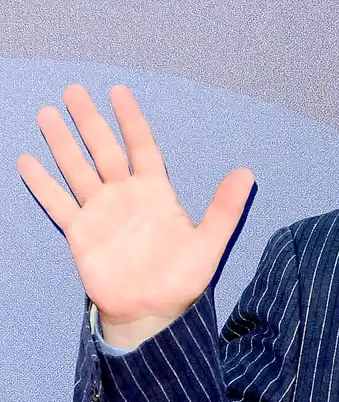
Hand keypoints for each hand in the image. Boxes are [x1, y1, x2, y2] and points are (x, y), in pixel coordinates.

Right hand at [17, 84, 253, 349]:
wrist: (152, 311)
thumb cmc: (183, 277)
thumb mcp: (209, 242)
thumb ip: (224, 208)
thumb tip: (248, 174)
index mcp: (155, 192)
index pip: (141, 146)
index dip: (131, 120)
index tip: (119, 92)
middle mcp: (125, 195)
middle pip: (103, 150)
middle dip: (89, 121)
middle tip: (73, 90)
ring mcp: (100, 212)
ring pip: (77, 169)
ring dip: (62, 143)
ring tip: (45, 114)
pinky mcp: (80, 233)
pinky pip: (58, 204)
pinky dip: (42, 184)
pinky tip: (27, 160)